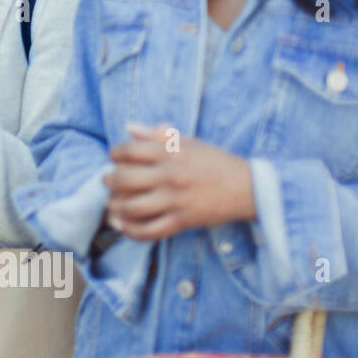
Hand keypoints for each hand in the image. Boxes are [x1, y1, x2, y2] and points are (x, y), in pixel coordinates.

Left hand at [102, 123, 255, 240]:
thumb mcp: (189, 142)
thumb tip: (128, 127)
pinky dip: (132, 231)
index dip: (115, 154)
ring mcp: (175, 200)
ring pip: (132, 207)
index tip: (114, 158)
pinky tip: (126, 226)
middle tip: (108, 182)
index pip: (128, 150)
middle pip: (123, 179)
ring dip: (115, 207)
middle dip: (109, 182)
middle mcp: (170, 176)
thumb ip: (157, 134)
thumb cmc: (215, 162)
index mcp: (170, 153)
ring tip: (113, 204)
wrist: (249, 188)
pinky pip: (149, 231)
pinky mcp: (182, 221)